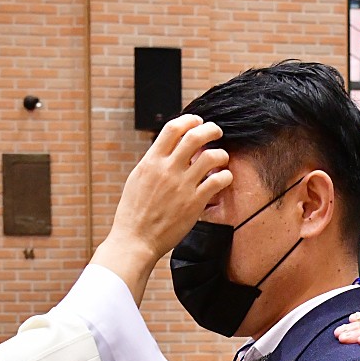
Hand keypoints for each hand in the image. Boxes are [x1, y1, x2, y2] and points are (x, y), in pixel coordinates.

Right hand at [93, 115, 232, 301]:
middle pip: (194, 136)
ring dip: (220, 154)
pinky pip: (218, 181)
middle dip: (210, 129)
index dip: (189, 120)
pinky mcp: (194, 203)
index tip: (197, 122)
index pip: (173, 128)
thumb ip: (154, 163)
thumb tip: (168, 150)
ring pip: (211, 156)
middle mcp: (167, 170)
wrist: (136, 240)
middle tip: (216, 132)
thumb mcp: (137, 179)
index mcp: (151, 161)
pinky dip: (225, 176)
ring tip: (221, 158)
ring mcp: (182, 186)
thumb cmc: (134, 213)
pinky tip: (223, 178)